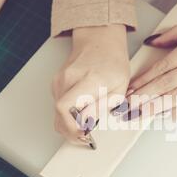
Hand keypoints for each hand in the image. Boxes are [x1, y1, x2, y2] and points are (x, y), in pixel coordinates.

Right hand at [52, 24, 129, 141]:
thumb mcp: (120, 87)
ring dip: (69, 123)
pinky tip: (80, 113)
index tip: (83, 135)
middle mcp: (68, 79)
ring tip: (85, 124)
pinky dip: (68, 114)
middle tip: (85, 135)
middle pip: (58, 114)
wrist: (99, 41)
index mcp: (88, 79)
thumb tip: (87, 123)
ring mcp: (59, 80)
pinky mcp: (56, 83)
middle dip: (70, 131)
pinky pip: (59, 106)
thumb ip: (102, 107)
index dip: (71, 127)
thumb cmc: (112, 62)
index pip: (65, 107)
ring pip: (57, 112)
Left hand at [126, 20, 176, 117]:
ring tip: (139, 113)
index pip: (162, 66)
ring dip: (155, 106)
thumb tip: (151, 41)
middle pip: (165, 84)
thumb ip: (175, 33)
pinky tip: (163, 115)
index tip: (131, 88)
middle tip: (127, 105)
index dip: (143, 79)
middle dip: (143, 96)